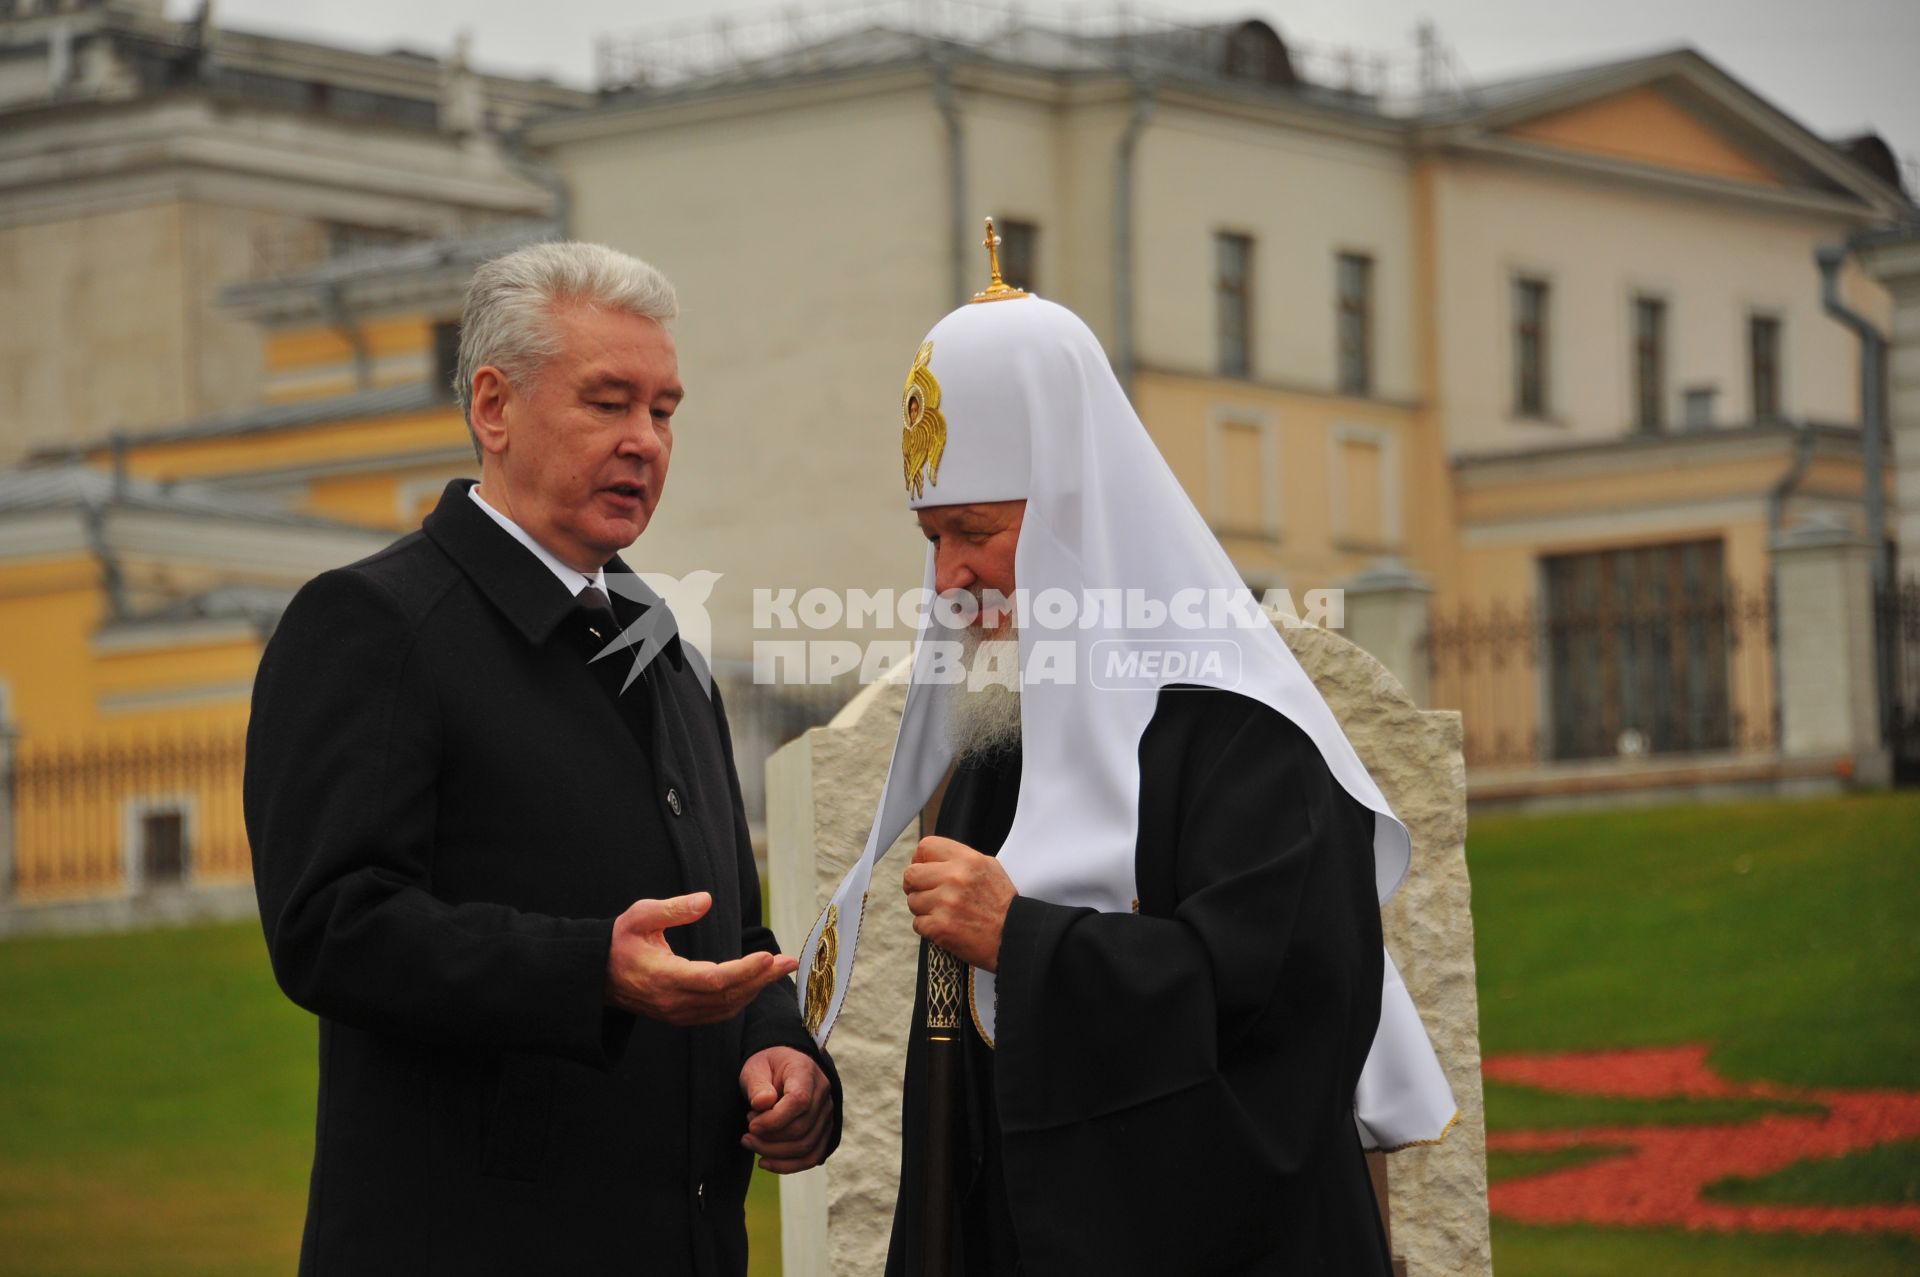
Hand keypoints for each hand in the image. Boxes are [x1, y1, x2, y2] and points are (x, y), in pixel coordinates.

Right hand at [604, 893, 798, 1025]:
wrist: (597, 975)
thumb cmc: (619, 941)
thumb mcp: (640, 916)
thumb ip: (673, 909)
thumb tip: (706, 900)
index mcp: (664, 977)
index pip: (713, 979)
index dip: (744, 971)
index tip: (767, 956)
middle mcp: (674, 1001)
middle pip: (727, 996)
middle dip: (761, 979)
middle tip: (788, 962)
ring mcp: (677, 1013)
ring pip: (725, 1008)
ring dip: (755, 989)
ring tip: (779, 969)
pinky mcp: (681, 1016)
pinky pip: (718, 1013)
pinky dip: (741, 999)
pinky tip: (756, 983)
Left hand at [740, 1046, 834, 1172]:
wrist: (785, 1065)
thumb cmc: (768, 1066)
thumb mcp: (755, 1068)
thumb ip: (757, 1085)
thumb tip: (762, 1104)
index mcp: (806, 1072)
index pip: (799, 1102)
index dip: (774, 1120)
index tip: (750, 1124)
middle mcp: (823, 1094)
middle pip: (801, 1129)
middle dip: (768, 1139)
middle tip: (746, 1134)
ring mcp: (826, 1114)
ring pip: (806, 1146)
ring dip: (774, 1153)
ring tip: (751, 1144)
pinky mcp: (824, 1130)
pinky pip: (812, 1156)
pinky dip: (788, 1165)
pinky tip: (765, 1162)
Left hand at [901, 836, 1016, 970]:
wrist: (1014, 936)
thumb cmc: (1002, 904)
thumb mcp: (988, 867)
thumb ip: (960, 859)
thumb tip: (932, 858)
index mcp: (967, 860)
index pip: (926, 847)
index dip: (920, 859)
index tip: (924, 869)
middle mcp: (954, 878)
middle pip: (911, 874)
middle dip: (915, 885)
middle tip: (927, 893)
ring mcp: (945, 903)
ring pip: (912, 901)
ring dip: (923, 908)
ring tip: (943, 912)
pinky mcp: (940, 927)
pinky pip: (917, 923)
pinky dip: (928, 927)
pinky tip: (945, 926)